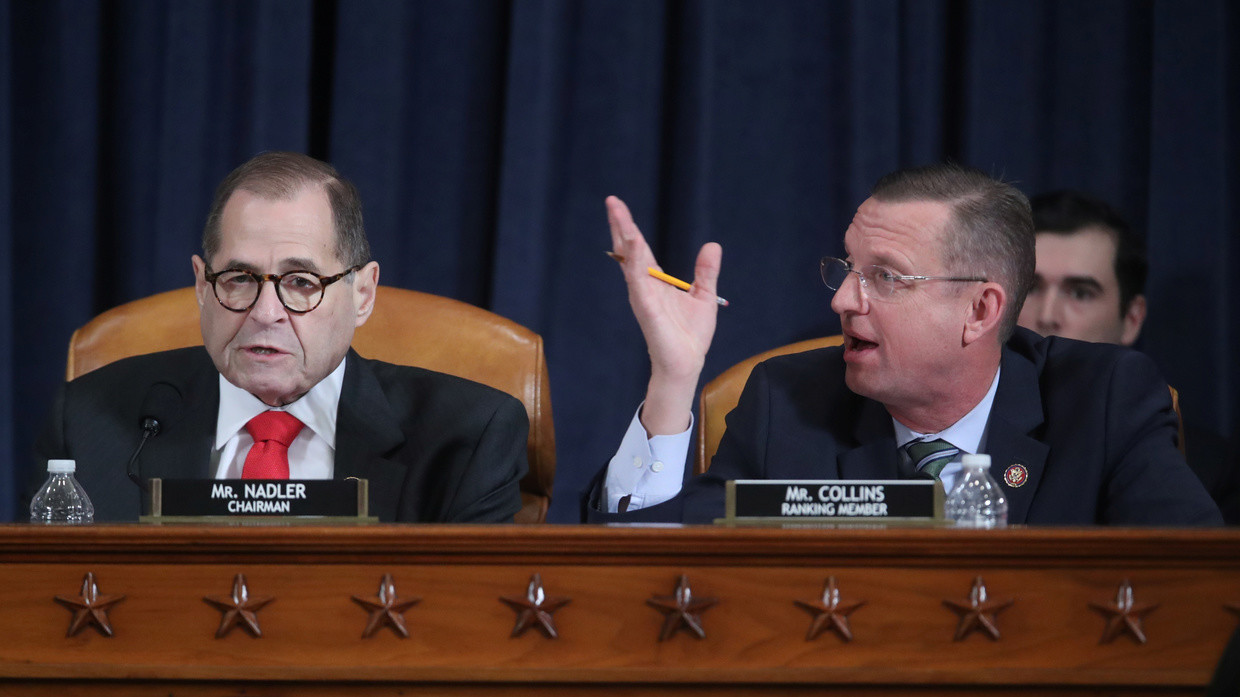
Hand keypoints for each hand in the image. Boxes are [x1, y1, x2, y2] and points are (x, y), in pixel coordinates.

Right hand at [606, 195, 721, 434]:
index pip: (639, 248)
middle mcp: (643, 286)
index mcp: (655, 281)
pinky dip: (635, 263)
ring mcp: (642, 296)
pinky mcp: (647, 309)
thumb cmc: (690, 334)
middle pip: (628, 250)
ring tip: (618, 216)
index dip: (629, 226)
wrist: (688, 363)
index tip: (616, 205)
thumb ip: (705, 271)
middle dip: (620, 225)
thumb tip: (713, 245)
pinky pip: (638, 282)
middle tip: (611, 201)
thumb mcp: (704, 295)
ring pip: (630, 262)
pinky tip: (633, 245)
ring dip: (625, 238)